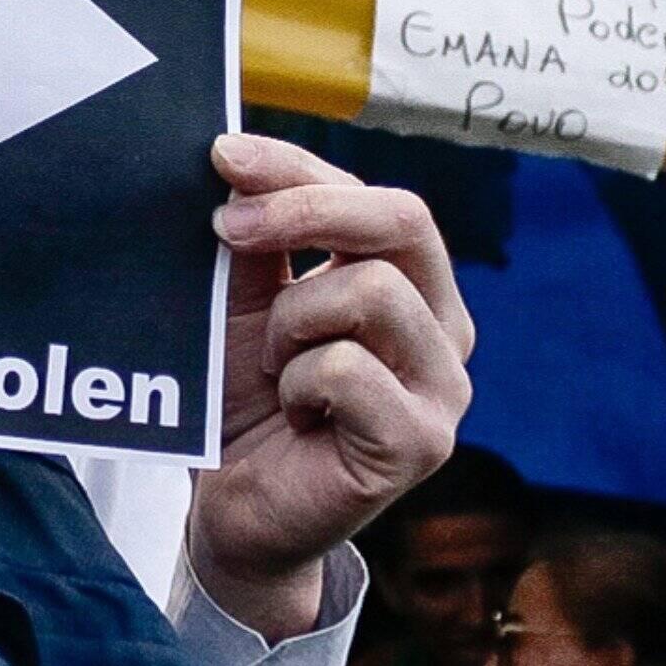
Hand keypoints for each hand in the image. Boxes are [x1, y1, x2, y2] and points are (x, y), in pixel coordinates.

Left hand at [191, 135, 475, 639]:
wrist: (234, 510)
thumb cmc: (248, 401)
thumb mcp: (249, 303)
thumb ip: (259, 238)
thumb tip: (235, 160)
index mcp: (415, 285)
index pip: (376, 198)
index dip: (298, 168)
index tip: (221, 155)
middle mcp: (444, 330)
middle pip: (403, 221)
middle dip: (303, 212)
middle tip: (224, 230)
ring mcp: (442, 390)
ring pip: (373, 291)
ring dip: (293, 320)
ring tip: (274, 366)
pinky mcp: (420, 443)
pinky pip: (347, 369)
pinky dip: (299, 382)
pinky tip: (294, 413)